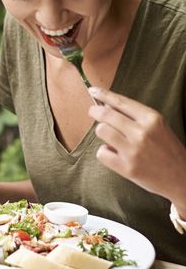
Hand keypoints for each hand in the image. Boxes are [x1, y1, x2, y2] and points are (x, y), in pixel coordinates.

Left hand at [88, 87, 185, 212]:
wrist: (182, 178)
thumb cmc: (166, 150)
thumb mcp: (158, 127)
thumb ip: (134, 116)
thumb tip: (106, 105)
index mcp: (152, 119)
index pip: (121, 102)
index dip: (104, 95)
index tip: (93, 90)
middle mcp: (142, 132)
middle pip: (105, 115)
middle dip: (95, 111)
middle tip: (92, 112)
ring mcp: (134, 150)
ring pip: (101, 130)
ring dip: (102, 133)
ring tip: (111, 138)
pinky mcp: (127, 167)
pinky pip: (101, 152)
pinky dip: (105, 153)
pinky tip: (115, 155)